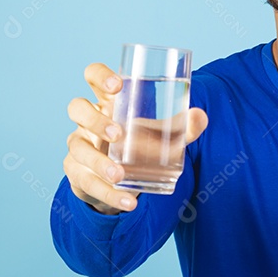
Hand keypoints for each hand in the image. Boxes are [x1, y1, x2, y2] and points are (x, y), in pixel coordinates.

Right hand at [63, 62, 208, 214]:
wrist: (121, 180)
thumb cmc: (139, 143)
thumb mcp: (161, 134)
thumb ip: (182, 127)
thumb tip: (200, 116)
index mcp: (107, 102)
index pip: (93, 76)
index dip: (100, 75)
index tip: (118, 85)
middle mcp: (87, 121)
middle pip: (77, 108)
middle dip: (95, 120)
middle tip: (118, 134)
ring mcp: (79, 146)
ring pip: (78, 149)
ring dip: (99, 163)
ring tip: (120, 175)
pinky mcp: (77, 173)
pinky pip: (86, 182)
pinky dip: (109, 194)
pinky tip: (128, 201)